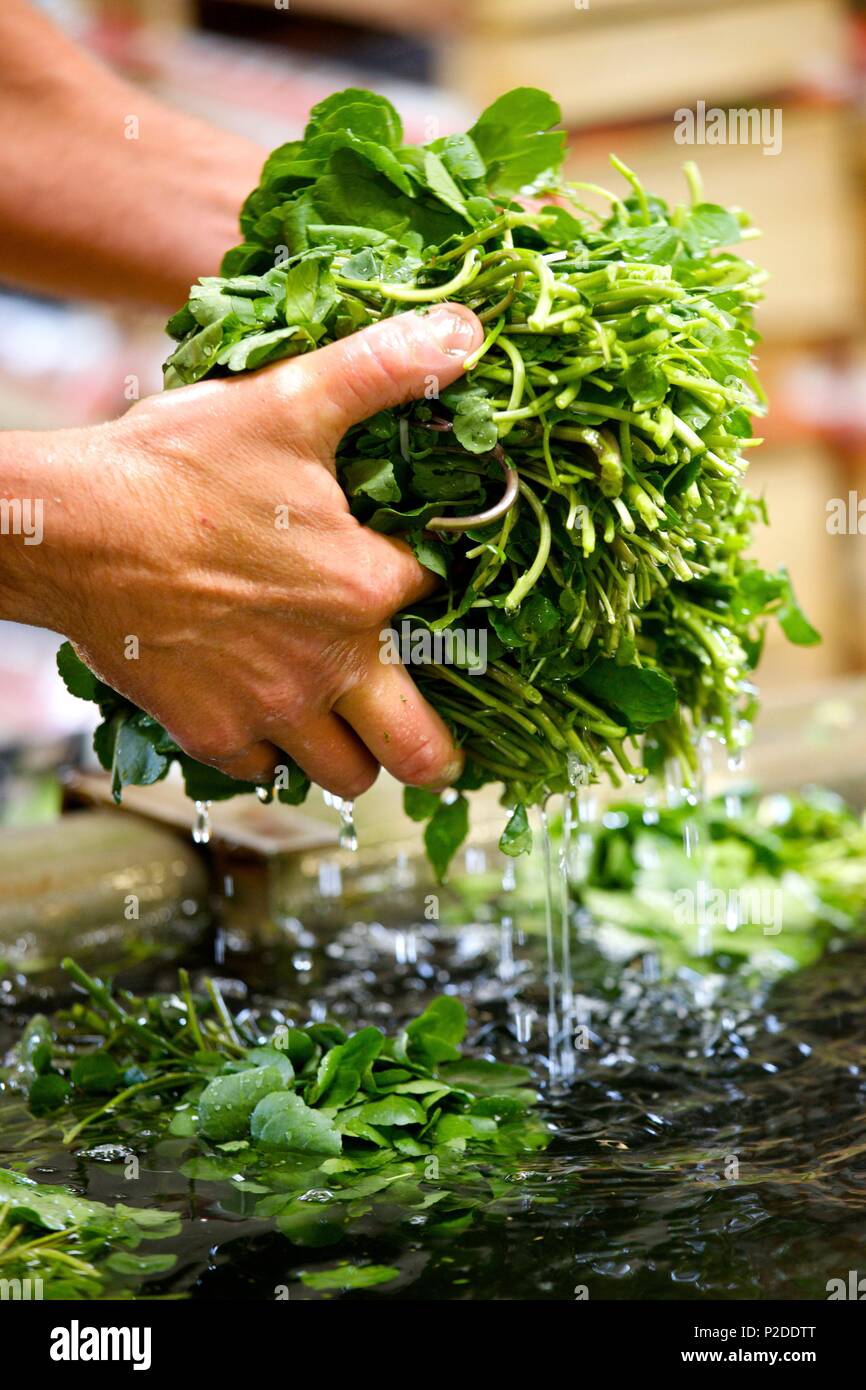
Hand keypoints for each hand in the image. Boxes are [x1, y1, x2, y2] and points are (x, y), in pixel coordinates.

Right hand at [10, 305, 482, 797]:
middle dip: (432, 752)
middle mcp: (331, 665)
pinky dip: (268, 747)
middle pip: (418, 752)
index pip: (441, 608)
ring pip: (345, 775)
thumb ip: (384, 368)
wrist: (69, 528)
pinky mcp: (211, 733)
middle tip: (426, 740)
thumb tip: (466, 331)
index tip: (415, 586)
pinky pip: (262, 768)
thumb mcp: (289, 400)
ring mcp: (270, 709)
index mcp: (366, 587)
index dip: (436, 594)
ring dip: (350, 751)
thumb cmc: (178, 466)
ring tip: (337, 713)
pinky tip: (256, 702)